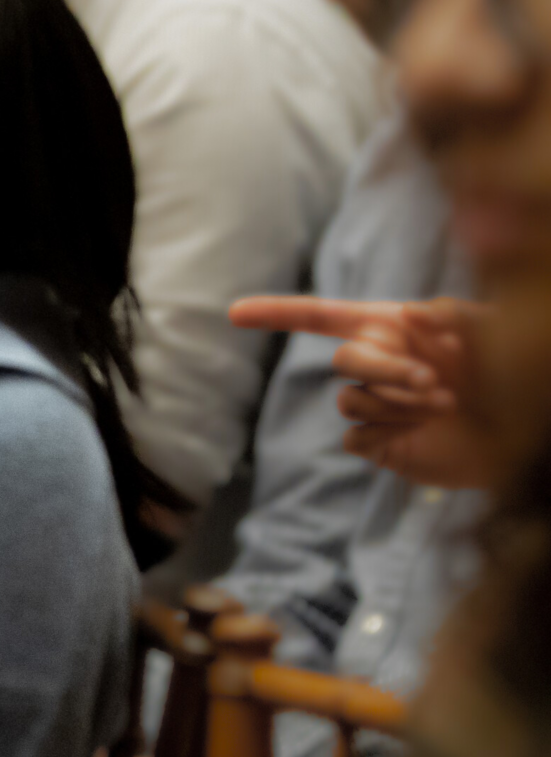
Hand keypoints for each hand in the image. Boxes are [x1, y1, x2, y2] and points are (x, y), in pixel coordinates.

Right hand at [228, 295, 497, 487]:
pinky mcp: (379, 444)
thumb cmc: (511, 373)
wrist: (525, 433)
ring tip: (445, 405)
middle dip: (388, 369)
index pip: (320, 317)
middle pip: (344, 360)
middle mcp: (376, 364)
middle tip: (436, 383)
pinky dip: (387, 434)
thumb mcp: (491, 330)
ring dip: (397, 404)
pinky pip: (355, 437)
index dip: (276, 313)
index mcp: (390, 329)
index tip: (234, 313)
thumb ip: (450, 313)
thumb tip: (407, 314)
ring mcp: (375, 405)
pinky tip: (421, 434)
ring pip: (350, 401)